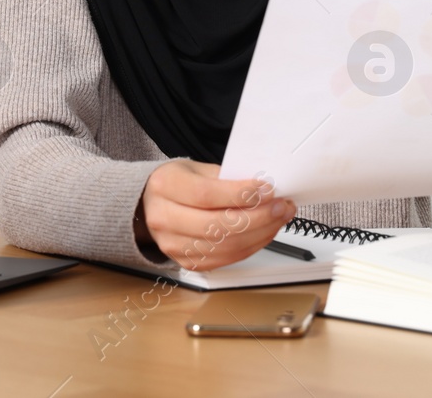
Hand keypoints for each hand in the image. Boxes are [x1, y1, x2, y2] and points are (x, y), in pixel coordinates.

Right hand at [138, 160, 295, 270]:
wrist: (149, 205)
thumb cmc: (176, 183)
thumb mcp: (195, 168)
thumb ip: (226, 178)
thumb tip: (263, 189)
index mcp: (165, 187)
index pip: (206, 195)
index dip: (240, 195)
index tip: (267, 189)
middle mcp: (164, 218)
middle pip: (217, 225)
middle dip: (258, 217)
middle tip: (281, 206)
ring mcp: (173, 245)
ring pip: (224, 247)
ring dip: (260, 234)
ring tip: (278, 219)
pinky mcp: (187, 262)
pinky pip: (225, 259)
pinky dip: (250, 247)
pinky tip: (264, 233)